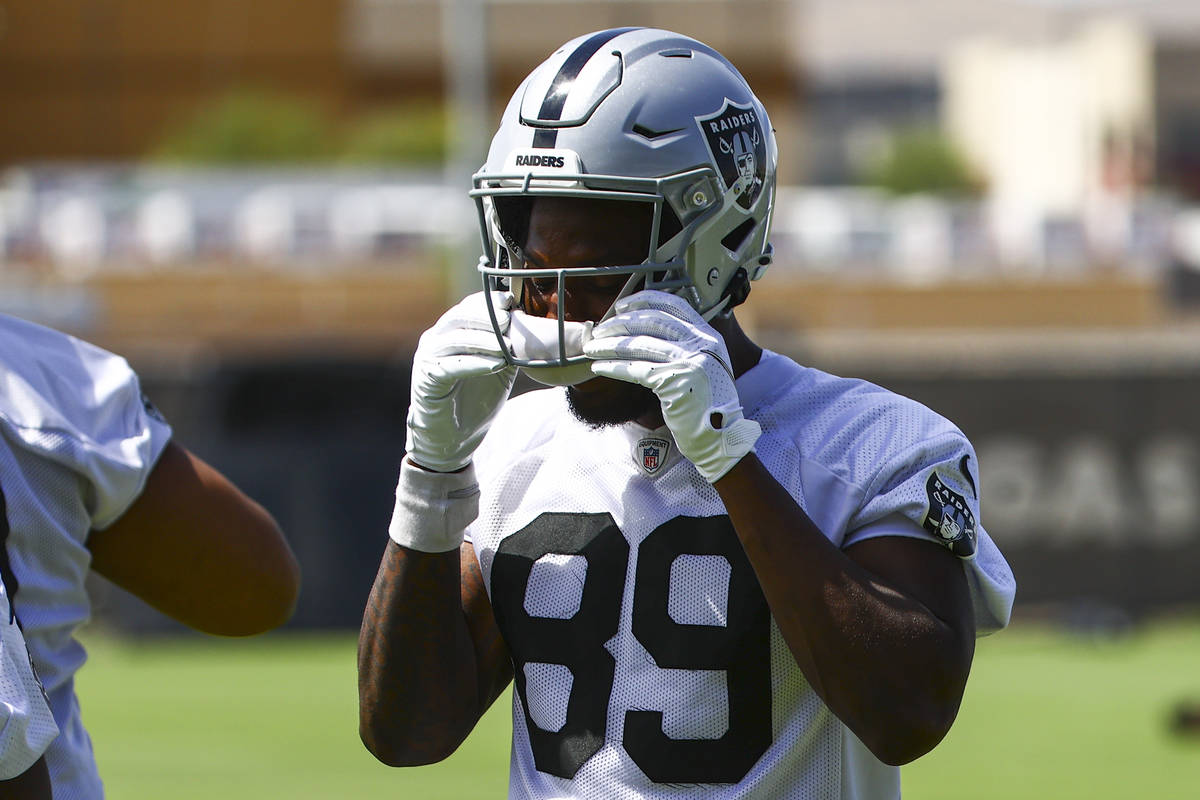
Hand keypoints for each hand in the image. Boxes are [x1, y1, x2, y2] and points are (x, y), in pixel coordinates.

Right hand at [405, 291, 516, 471]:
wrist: (453, 437)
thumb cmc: (476, 399)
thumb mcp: (499, 367)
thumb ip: (510, 345)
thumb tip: (533, 324)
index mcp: (451, 331)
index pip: (468, 307)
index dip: (488, 302)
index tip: (511, 301)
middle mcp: (435, 339)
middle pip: (460, 317)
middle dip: (486, 317)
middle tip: (509, 320)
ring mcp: (427, 357)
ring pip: (455, 339)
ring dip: (484, 340)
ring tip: (508, 345)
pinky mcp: (425, 378)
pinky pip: (450, 366)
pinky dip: (474, 363)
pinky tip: (495, 364)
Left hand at [584, 291, 759, 481]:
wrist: (720, 436)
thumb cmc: (707, 404)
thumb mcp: (705, 366)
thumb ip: (686, 347)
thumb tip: (651, 332)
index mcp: (708, 337)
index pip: (673, 305)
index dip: (644, 301)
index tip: (622, 306)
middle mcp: (701, 345)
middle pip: (653, 321)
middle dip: (621, 323)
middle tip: (600, 329)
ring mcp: (689, 362)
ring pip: (641, 344)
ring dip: (611, 345)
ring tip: (592, 347)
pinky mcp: (674, 382)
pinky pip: (636, 369)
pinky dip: (614, 366)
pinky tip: (599, 367)